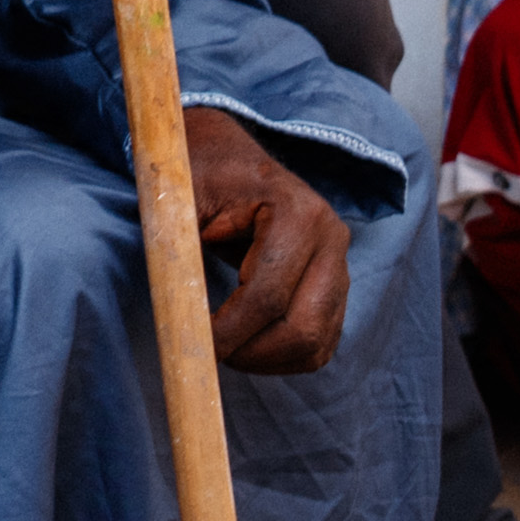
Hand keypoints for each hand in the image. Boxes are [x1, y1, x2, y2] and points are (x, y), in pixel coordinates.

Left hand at [178, 108, 350, 374]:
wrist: (228, 159)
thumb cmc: (200, 177)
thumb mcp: (180, 203)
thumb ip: (179, 253)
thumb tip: (179, 321)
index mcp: (296, 213)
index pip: (267, 295)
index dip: (229, 332)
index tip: (193, 344)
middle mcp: (330, 238)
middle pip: (303, 327)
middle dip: (252, 353)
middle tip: (209, 354)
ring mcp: (340, 263)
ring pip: (316, 342)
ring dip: (267, 361)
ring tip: (225, 348)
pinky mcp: (337, 286)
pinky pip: (321, 343)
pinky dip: (285, 357)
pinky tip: (249, 345)